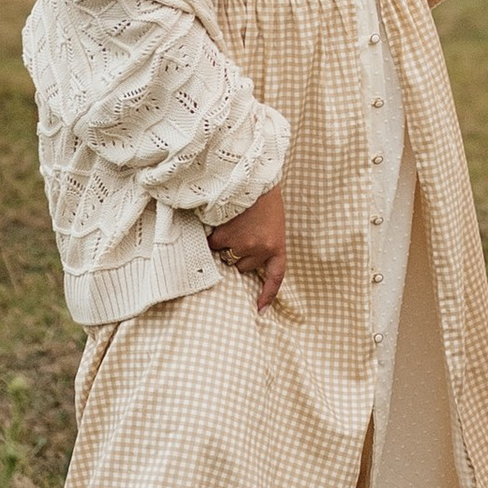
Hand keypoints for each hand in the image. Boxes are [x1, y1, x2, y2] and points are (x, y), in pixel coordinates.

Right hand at [209, 183, 286, 309]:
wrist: (252, 175)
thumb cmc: (262, 196)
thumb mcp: (271, 220)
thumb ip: (262, 239)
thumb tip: (239, 259)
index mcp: (277, 244)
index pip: (275, 276)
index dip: (268, 295)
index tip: (260, 311)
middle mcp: (261, 249)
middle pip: (243, 266)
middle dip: (238, 254)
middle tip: (237, 233)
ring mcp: (242, 245)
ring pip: (225, 256)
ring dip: (223, 244)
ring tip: (228, 223)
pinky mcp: (223, 237)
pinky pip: (212, 245)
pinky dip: (210, 237)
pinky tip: (214, 223)